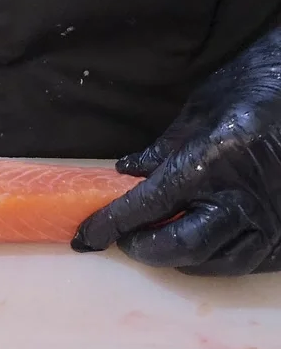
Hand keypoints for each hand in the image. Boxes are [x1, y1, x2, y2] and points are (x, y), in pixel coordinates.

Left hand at [72, 27, 280, 275]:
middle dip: (147, 248)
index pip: (150, 205)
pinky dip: (221, 258)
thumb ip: (163, 150)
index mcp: (212, 162)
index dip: (112, 223)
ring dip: (183, 259)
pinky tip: (207, 245)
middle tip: (129, 239)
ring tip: (165, 241)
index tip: (87, 236)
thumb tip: (129, 175)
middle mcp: (243, 198)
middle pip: (184, 247)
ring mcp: (272, 219)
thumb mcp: (198, 111)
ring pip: (219, 262)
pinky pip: (251, 260)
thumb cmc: (250, 86)